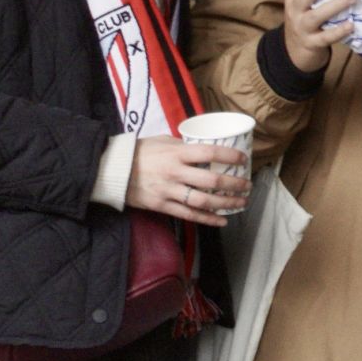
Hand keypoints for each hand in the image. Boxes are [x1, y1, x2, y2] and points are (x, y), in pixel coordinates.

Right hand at [127, 136, 250, 227]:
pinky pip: (189, 215)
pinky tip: (222, 220)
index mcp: (177, 152)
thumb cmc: (141, 152)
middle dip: (234, 183)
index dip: (230, 155)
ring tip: (241, 202)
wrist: (114, 170)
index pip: (210, 152)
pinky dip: (208, 219)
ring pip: (204, 200)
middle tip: (247, 185)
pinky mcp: (162, 206)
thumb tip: (205, 148)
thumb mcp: (164, 141)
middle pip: (211, 180)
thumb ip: (184, 146)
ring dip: (226, 203)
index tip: (243, 159)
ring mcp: (169, 191)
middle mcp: (175, 172)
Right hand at [282, 0, 355, 72]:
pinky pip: (325, 37)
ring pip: (316, 15)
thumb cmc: (306, 18)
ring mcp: (302, 28)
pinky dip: (338, 31)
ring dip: (335, 5)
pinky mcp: (311, 43)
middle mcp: (294, 10)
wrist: (295, 51)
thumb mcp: (303, 2)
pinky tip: (351, 25)